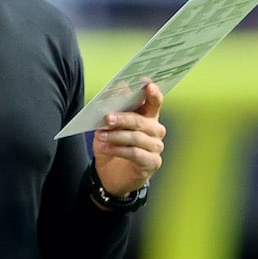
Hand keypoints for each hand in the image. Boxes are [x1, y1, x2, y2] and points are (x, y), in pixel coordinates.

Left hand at [91, 81, 165, 197]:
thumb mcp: (110, 125)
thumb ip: (116, 107)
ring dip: (116, 136)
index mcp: (149, 117)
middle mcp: (156, 131)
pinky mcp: (152, 163)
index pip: (155, 102)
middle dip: (123, 119)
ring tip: (101, 135)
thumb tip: (120, 87)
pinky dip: (118, 149)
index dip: (153, 93)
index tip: (148, 84)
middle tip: (107, 118)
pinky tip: (105, 148)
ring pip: (136, 138)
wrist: (110, 174)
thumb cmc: (112, 145)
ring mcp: (156, 147)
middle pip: (141, 121)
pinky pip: (134, 153)